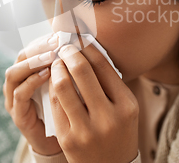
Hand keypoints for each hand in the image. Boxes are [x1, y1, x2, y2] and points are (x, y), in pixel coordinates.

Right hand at [3, 33, 62, 155]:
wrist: (64, 141)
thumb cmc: (69, 107)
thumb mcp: (70, 82)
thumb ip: (71, 64)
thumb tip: (83, 38)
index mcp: (30, 72)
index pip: (31, 48)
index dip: (44, 39)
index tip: (61, 33)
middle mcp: (18, 83)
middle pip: (20, 57)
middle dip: (38, 47)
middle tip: (56, 42)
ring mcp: (15, 99)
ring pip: (13, 73)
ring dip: (32, 62)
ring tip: (51, 56)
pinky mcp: (18, 115)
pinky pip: (19, 94)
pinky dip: (31, 82)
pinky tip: (47, 75)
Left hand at [49, 42, 138, 162]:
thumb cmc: (119, 131)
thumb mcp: (125, 108)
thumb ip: (111, 83)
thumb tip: (89, 49)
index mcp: (126, 105)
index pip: (103, 66)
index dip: (87, 47)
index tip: (79, 38)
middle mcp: (108, 117)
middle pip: (82, 71)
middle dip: (69, 53)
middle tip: (64, 47)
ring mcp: (86, 130)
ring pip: (63, 86)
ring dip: (57, 68)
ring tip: (57, 62)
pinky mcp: (68, 139)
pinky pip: (55, 105)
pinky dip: (52, 88)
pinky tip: (53, 81)